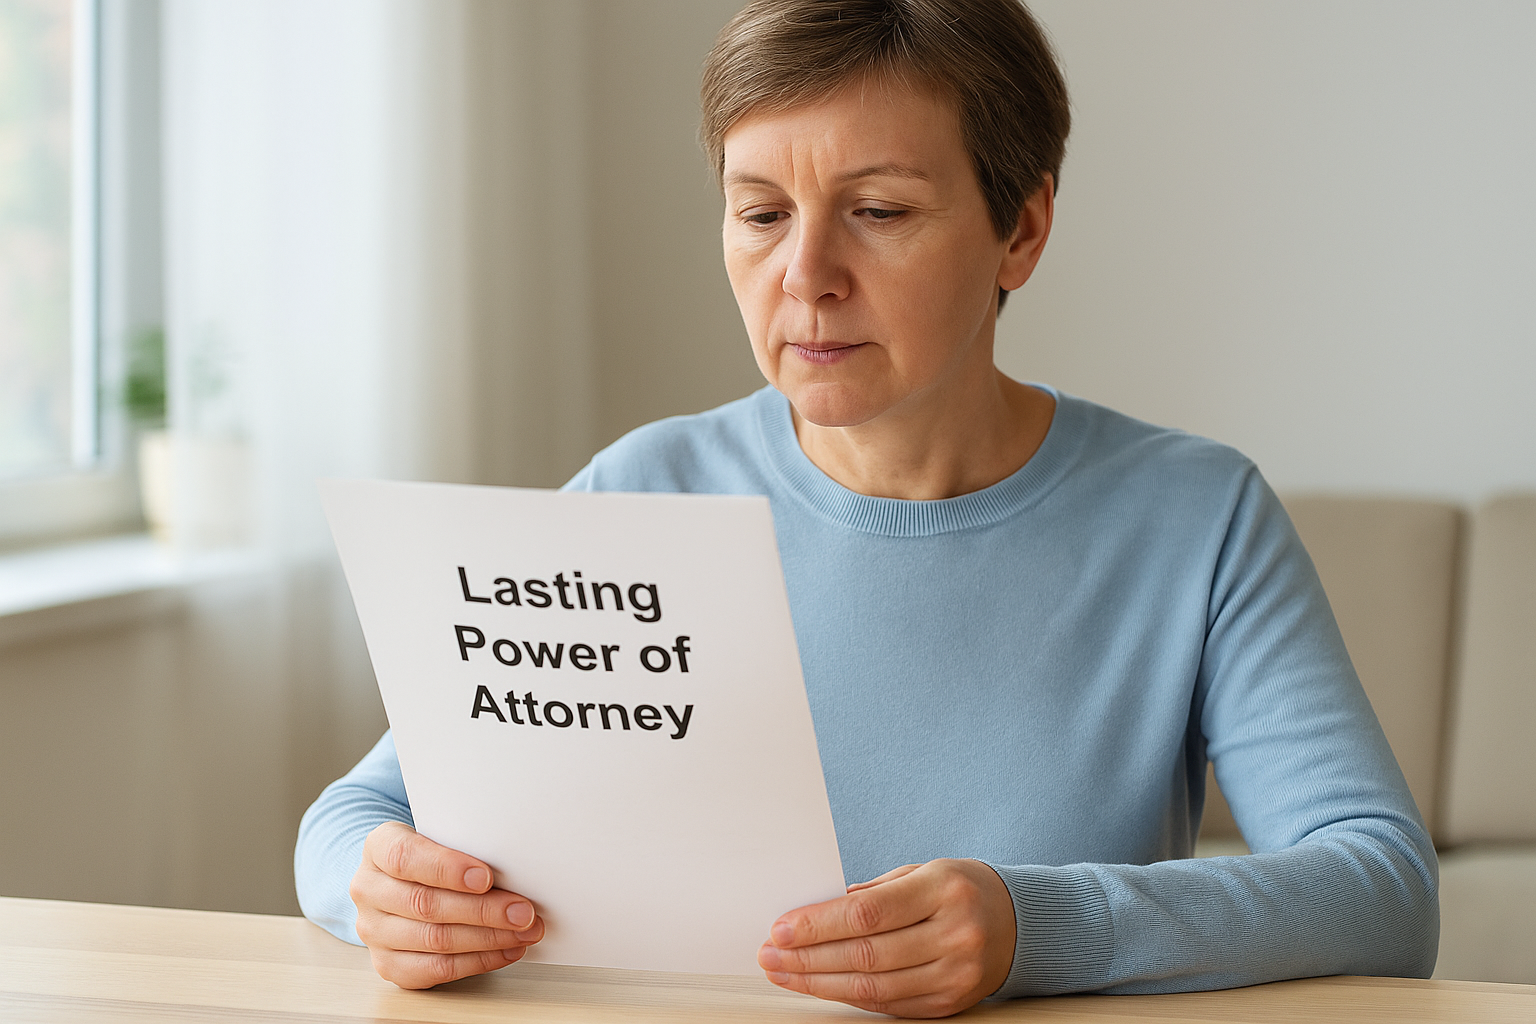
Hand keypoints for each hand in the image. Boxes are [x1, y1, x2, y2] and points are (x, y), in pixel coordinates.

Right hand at [349, 821, 544, 987]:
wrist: (402, 880)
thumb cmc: (430, 855)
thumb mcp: (440, 836)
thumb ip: (464, 846)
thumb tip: (514, 868)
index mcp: (378, 848)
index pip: (405, 857)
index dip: (447, 869)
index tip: (486, 877)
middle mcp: (368, 890)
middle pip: (426, 904)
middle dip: (483, 910)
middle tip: (523, 911)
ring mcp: (374, 931)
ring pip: (435, 940)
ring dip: (489, 938)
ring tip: (524, 931)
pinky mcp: (389, 964)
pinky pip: (437, 969)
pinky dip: (479, 961)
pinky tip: (507, 949)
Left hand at [757, 858, 1015, 1017]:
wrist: (1018, 923)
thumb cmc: (958, 889)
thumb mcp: (921, 872)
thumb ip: (872, 893)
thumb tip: (813, 914)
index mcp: (944, 890)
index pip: (869, 913)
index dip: (819, 925)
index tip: (781, 928)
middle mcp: (955, 934)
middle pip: (866, 955)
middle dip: (808, 957)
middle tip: (770, 954)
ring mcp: (956, 974)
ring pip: (873, 988)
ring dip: (819, 982)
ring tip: (784, 973)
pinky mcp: (950, 1003)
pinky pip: (888, 1005)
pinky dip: (848, 996)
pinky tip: (821, 985)